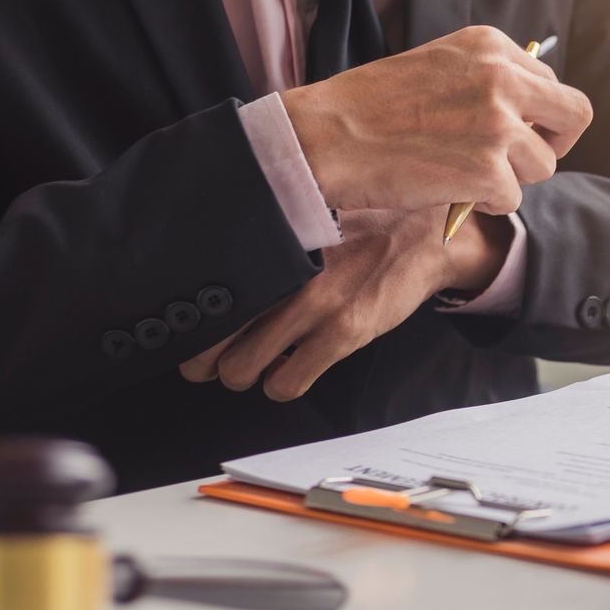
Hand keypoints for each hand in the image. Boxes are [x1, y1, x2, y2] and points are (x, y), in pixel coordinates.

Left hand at [179, 206, 507, 400]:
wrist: (421, 235)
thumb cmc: (360, 230)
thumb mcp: (304, 224)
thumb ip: (263, 247)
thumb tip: (212, 272)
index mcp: (269, 247)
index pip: (206, 295)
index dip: (188, 324)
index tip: (187, 334)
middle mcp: (284, 276)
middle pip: (210, 343)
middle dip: (208, 361)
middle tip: (216, 359)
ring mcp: (313, 307)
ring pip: (241, 371)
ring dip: (244, 375)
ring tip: (256, 365)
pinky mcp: (343, 333)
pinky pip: (287, 384)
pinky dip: (282, 385)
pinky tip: (290, 370)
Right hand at [281, 25, 592, 216]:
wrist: (325, 137)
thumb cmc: (370, 107)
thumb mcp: (438, 67)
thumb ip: (487, 81)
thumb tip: (532, 113)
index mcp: (491, 46)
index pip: (553, 82)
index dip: (542, 116)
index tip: (520, 132)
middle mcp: (502, 78)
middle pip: (575, 116)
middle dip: (553, 144)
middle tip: (521, 163)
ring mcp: (498, 125)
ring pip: (543, 166)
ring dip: (511, 180)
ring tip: (464, 175)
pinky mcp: (487, 170)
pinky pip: (511, 201)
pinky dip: (483, 205)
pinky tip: (448, 190)